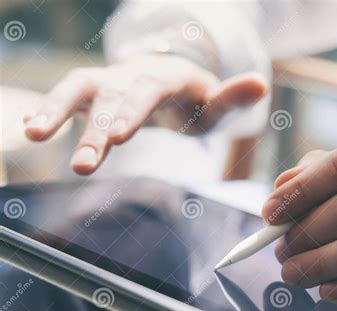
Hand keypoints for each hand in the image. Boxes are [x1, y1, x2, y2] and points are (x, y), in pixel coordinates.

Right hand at [24, 54, 266, 174]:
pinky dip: (50, 107)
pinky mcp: (96, 90)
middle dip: (96, 129)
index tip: (117, 137)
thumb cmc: (196, 99)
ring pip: (81, 89)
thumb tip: (262, 84)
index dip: (132, 111)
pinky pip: (70, 94)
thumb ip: (233, 97)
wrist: (174, 81)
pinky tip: (31, 126)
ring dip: (57, 109)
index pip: (148, 92)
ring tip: (34, 132)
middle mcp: (135, 74)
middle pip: (112, 96)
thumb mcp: (216, 101)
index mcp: (168, 77)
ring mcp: (112, 80)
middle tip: (83, 166)